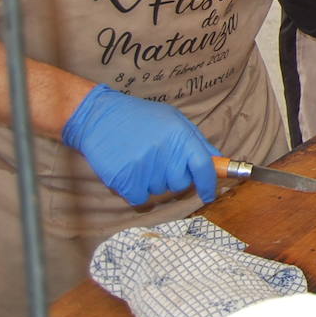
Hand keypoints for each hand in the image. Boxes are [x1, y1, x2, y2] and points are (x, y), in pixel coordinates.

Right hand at [61, 84, 219, 205]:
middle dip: (174, 178)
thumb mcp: (174, 120)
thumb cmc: (140, 118)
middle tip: (160, 161)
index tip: (209, 195)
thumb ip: (196, 141)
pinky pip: (140, 199)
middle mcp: (165, 153)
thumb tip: (215, 162)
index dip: (209, 184)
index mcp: (181, 136)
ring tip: (140, 159)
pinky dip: (135, 191)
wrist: (99, 117)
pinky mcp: (125, 180)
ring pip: (159, 191)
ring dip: (152, 182)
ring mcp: (145, 168)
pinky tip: (129, 171)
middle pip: (181, 184)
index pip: (204, 167)